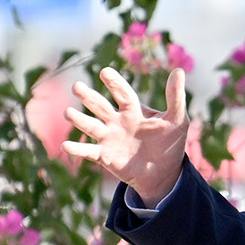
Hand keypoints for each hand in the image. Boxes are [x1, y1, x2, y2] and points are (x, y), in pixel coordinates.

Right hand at [60, 65, 191, 204]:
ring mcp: (109, 138)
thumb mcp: (177, 119)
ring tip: (68, 112)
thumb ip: (176, 97)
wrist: (164, 173)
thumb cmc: (170, 143)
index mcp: (133, 111)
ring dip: (79, 119)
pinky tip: (66, 145)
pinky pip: (89, 151)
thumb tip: (178, 71)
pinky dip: (77, 149)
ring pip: (91, 126)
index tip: (105, 72)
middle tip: (76, 86)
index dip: (115, 83)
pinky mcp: (105, 156)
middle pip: (100, 106)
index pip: (123, 94)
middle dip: (89, 97)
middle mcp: (117, 122)